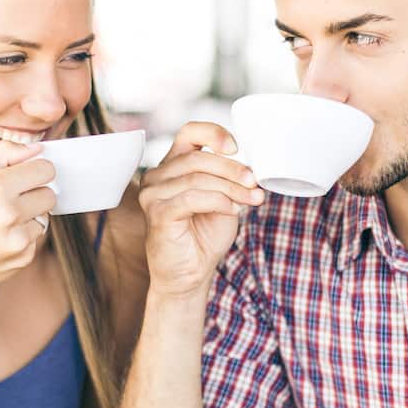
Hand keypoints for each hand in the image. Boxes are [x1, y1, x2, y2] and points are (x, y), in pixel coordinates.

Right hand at [0, 141, 55, 299]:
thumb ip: (3, 155)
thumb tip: (37, 148)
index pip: (45, 170)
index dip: (36, 171)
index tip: (26, 176)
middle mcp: (10, 213)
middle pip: (49, 194)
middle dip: (34, 194)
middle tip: (10, 200)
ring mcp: (19, 238)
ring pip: (45, 216)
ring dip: (29, 216)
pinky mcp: (25, 257)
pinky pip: (36, 237)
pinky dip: (23, 236)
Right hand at [138, 122, 264, 298]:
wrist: (189, 275)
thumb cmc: (203, 237)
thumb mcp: (223, 200)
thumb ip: (229, 180)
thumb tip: (252, 168)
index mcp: (172, 166)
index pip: (189, 133)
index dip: (214, 133)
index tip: (236, 148)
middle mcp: (157, 176)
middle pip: (198, 157)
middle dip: (232, 169)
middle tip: (254, 183)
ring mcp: (153, 194)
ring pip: (198, 178)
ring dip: (231, 188)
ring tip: (251, 200)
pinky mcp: (157, 213)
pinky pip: (193, 198)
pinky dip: (218, 201)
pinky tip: (232, 210)